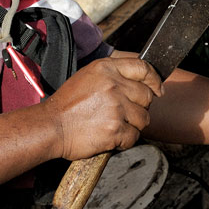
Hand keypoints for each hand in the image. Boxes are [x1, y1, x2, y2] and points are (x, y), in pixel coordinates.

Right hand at [40, 57, 162, 160]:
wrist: (51, 126)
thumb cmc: (67, 104)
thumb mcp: (88, 76)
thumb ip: (113, 74)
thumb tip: (141, 79)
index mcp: (106, 68)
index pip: (143, 68)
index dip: (154, 79)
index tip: (157, 88)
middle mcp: (113, 85)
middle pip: (147, 95)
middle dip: (140, 106)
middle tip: (125, 113)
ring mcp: (116, 108)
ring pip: (144, 118)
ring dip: (133, 124)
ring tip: (115, 125)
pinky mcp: (115, 129)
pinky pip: (134, 136)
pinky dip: (125, 140)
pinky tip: (111, 137)